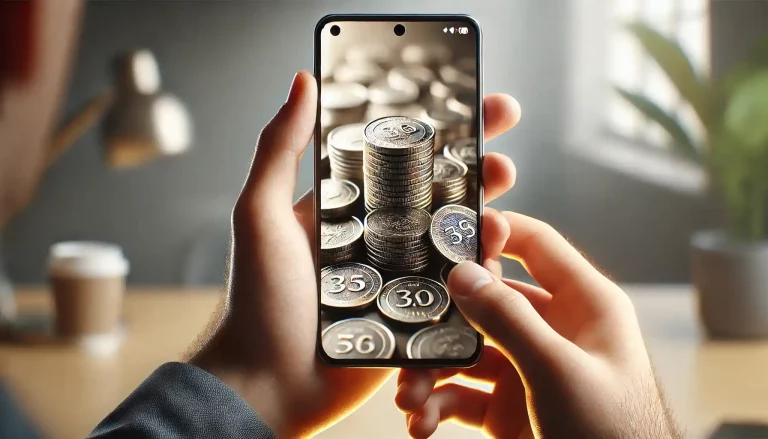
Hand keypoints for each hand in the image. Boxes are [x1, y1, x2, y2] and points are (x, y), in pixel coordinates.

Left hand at [186, 70, 522, 437]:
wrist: (267, 384)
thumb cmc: (258, 300)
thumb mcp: (260, 214)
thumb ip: (281, 148)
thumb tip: (303, 81)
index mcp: (349, 208)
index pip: (401, 159)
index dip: (440, 133)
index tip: (477, 107)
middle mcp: (379, 239)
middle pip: (441, 198)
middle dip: (478, 175)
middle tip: (502, 162)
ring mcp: (401, 280)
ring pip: (457, 244)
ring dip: (487, 225)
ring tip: (502, 218)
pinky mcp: (416, 319)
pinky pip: (459, 295)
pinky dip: (481, 279)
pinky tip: (493, 266)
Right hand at [396, 213, 681, 437]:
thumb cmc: (611, 433)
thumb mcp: (558, 372)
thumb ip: (509, 320)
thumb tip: (462, 273)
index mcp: (583, 305)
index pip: (535, 245)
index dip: (493, 232)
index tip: (444, 233)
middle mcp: (553, 330)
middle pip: (485, 302)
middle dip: (442, 321)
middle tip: (408, 334)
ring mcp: (529, 369)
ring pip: (466, 352)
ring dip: (430, 372)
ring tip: (407, 398)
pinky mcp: (510, 407)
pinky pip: (463, 395)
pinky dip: (437, 405)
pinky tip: (421, 423)